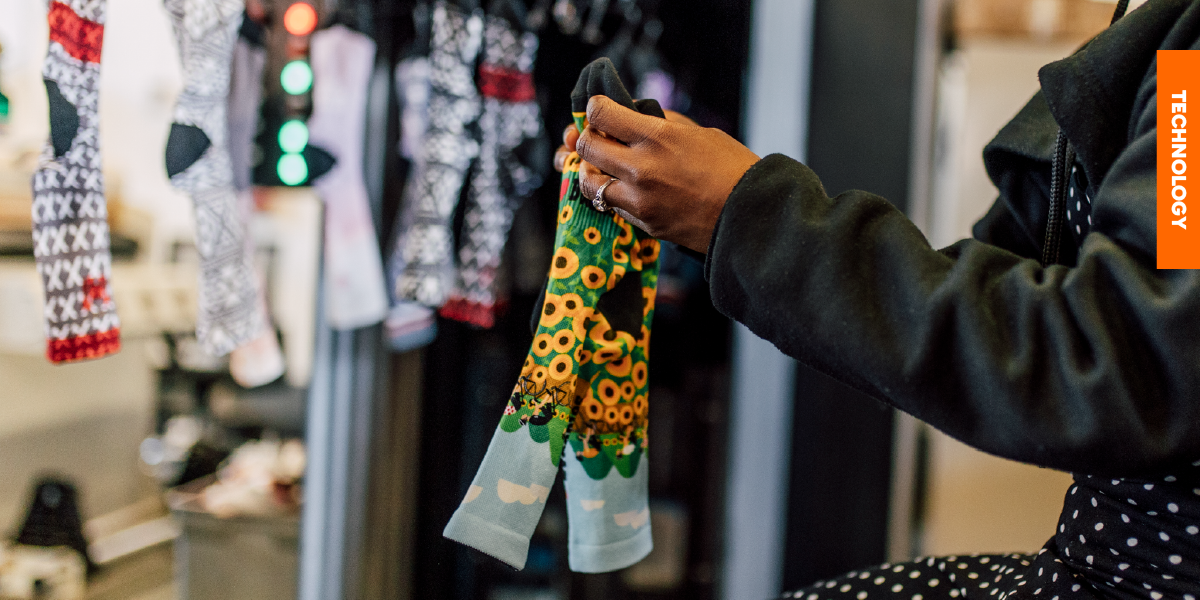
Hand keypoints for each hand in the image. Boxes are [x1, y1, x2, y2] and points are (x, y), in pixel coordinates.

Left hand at [573, 96, 759, 252]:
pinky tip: (627, 188)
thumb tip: (633, 113)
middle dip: (588, 137)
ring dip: (592, 170)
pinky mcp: (643, 223)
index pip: (600, 113)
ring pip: (588, 182)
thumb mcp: (699, 132)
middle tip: (600, 137)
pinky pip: (612, 204)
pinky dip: (613, 193)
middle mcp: (641, 167)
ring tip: (605, 167)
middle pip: (586, 146)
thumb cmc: (731, 168)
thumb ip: (662, 123)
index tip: (600, 111)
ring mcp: (639, 199)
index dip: (595, 108)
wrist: (749, 214)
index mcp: (657, 136)